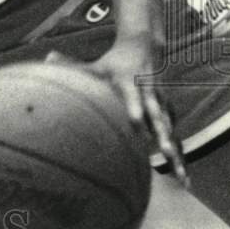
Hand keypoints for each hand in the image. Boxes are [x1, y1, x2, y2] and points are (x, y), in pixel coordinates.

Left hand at [47, 43, 189, 188]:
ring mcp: (162, 106)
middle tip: (168, 153)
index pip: (134, 98)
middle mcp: (150, 96)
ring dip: (178, 153)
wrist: (144, 48)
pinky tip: (183, 180)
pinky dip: (181, 156)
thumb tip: (46, 56)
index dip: (134, 109)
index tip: (135, 122)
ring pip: (172, 132)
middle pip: (159, 118)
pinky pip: (176, 137)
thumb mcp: (95, 65)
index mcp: (131, 85)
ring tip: (182, 179)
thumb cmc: (113, 63)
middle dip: (164, 136)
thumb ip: (71, 65)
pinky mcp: (168, 114)